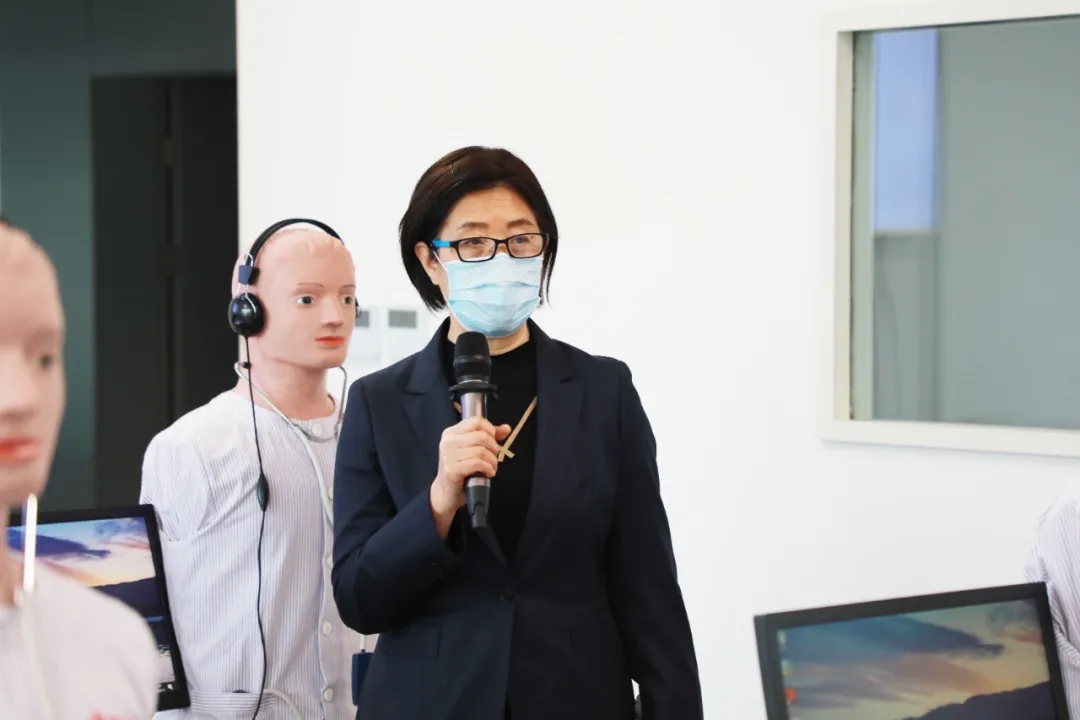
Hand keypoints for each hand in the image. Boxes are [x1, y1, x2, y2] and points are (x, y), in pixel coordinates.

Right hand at [430, 416, 510, 533]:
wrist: (446, 493)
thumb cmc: (461, 469)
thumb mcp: (473, 449)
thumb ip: (489, 437)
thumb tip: (506, 428)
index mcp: (451, 432)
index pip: (476, 421)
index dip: (490, 430)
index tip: (492, 441)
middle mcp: (448, 441)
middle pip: (482, 436)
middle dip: (494, 448)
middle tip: (493, 458)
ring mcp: (448, 455)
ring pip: (481, 450)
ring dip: (492, 461)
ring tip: (491, 467)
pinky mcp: (452, 469)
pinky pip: (478, 463)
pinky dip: (488, 468)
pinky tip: (488, 473)